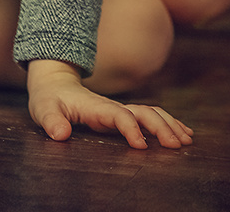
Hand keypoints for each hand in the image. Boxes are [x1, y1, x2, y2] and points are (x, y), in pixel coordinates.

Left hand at [26, 60, 192, 148]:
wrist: (54, 82)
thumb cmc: (49, 99)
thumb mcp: (43, 110)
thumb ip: (51, 121)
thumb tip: (60, 134)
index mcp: (95, 106)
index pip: (118, 115)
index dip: (131, 128)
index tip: (142, 146)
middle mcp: (111, 106)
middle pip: (142, 112)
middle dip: (161, 127)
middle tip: (177, 145)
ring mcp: (118, 109)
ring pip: (150, 112)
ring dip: (169, 124)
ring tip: (187, 139)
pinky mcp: (120, 114)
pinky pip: (148, 116)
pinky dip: (167, 123)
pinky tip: (181, 132)